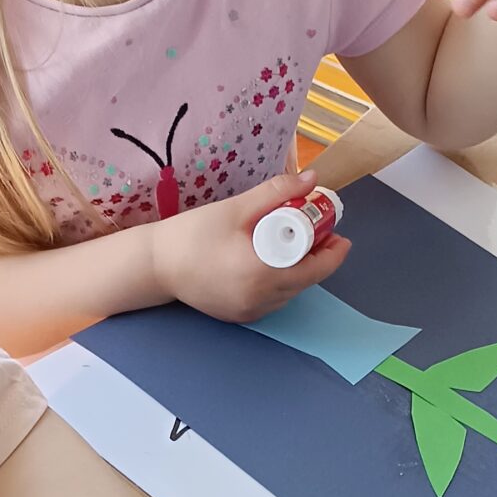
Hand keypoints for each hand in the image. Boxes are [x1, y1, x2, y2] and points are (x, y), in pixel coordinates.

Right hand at [150, 171, 347, 322]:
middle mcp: (260, 300)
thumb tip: (311, 179)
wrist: (154, 265)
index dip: (333, 254)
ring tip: (301, 248)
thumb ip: (276, 192)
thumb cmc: (192, 234)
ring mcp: (249, 312)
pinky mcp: (238, 317)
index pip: (314, 270)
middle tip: (323, 235)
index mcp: (263, 274)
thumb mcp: (236, 209)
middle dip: (319, 260)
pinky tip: (276, 265)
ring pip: (290, 294)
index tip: (341, 236)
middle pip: (305, 282)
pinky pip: (272, 301)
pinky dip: (281, 283)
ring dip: (301, 273)